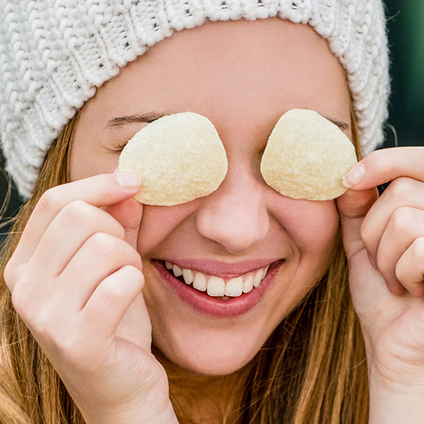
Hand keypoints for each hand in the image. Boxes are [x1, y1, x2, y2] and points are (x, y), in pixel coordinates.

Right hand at [4, 174, 177, 423]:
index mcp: (25, 264)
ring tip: (126, 284)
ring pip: (104, 248)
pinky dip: (135, 283)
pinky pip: (120, 283)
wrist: (121, 385)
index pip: (57, 202)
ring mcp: (46, 317)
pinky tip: (129, 299)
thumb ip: (117, 222)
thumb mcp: (112, 262)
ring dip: (129, 261)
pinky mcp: (78, 341)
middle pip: (81, 218)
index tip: (134, 183)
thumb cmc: (114, 319)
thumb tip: (128, 185)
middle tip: (124, 260)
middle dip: (118, 232)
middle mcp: (24, 288)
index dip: (101, 185)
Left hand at [337, 147, 423, 421]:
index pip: (418, 162)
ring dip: (386, 256)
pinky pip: (419, 249)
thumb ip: (358, 209)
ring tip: (396, 278)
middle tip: (380, 260)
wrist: (393, 344)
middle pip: (403, 193)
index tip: (350, 178)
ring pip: (407, 220)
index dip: (384, 161)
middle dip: (374, 230)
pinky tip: (411, 290)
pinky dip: (402, 273)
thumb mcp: (362, 244)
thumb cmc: (382, 294)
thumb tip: (348, 175)